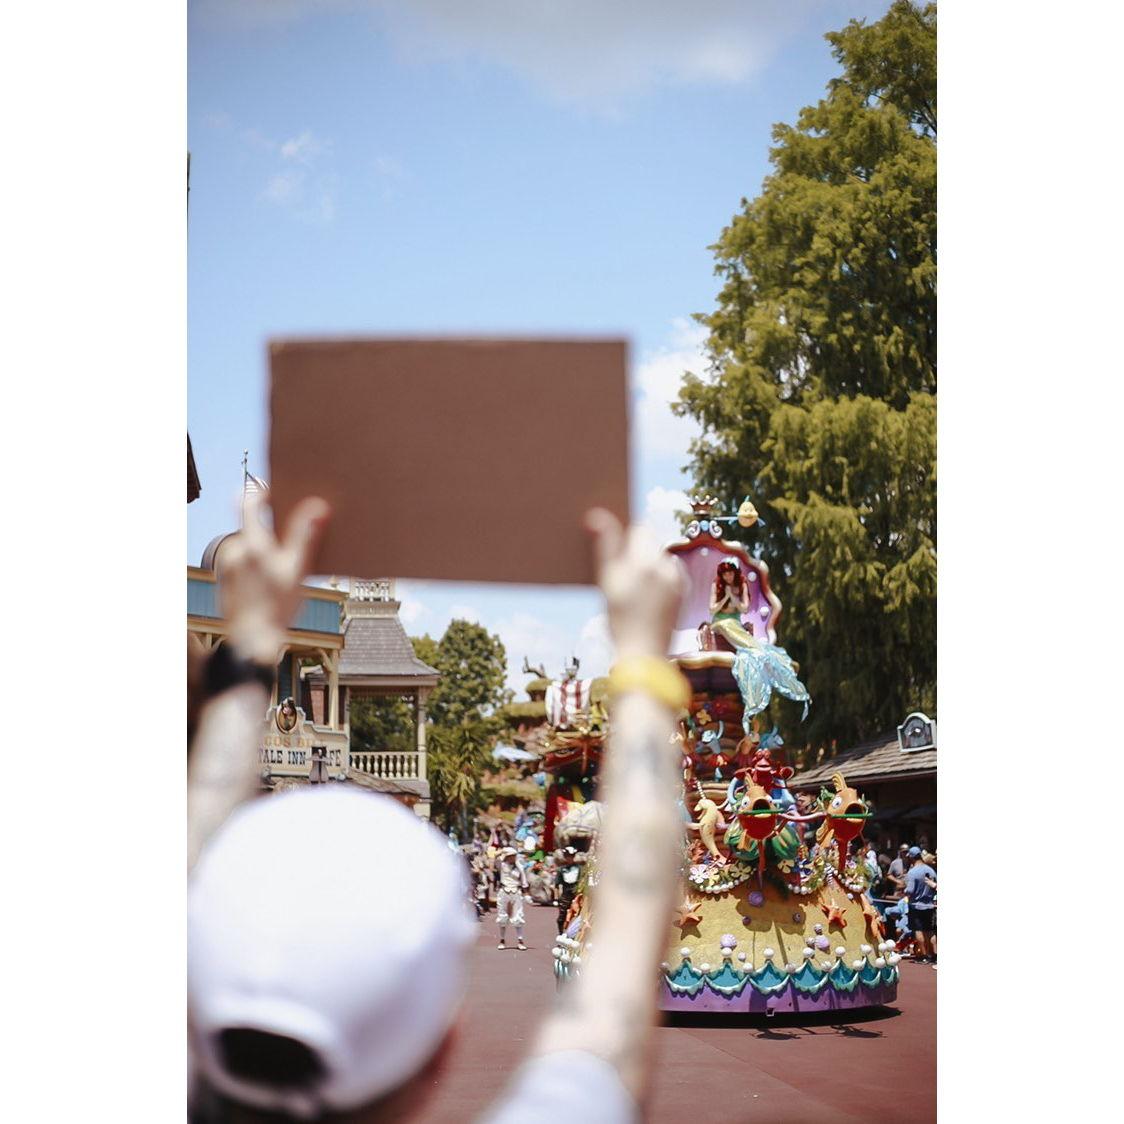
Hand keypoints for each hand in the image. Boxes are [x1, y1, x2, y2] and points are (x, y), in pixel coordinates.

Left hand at [218, 492, 330, 664]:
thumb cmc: (277, 606)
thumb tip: (317, 507)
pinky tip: (272, 581)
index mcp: (252, 542)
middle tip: (291, 535)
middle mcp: (234, 550)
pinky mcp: (225, 580)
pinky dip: (257, 563)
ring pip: (248, 545)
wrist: (252, 640)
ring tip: (285, 564)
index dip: (260, 491)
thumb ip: (306, 536)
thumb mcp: (297, 569)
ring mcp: (227, 565)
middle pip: (252, 526)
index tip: (273, 490)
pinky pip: (242, 561)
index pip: (248, 502)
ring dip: (265, 548)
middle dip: (271, 527)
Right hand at [585, 508, 685, 658]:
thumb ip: (605, 545)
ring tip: (631, 588)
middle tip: (620, 572)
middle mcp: (667, 566)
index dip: (625, 535)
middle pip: (650, 545)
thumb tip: (597, 514)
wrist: (644, 657)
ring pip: (659, 561)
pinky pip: (668, 576)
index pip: (640, 529)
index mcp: (648, 560)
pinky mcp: (682, 594)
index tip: (613, 548)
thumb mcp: (608, 582)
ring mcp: (678, 580)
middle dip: (635, 552)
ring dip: (646, 566)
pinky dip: (656, 580)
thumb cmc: (621, 620)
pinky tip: (643, 597)